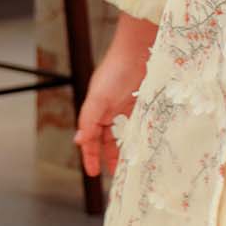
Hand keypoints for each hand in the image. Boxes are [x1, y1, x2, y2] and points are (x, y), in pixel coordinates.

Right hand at [73, 40, 150, 178]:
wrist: (139, 50)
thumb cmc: (115, 71)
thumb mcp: (98, 99)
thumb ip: (89, 121)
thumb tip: (80, 141)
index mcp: (95, 111)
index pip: (91, 139)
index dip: (90, 156)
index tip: (93, 173)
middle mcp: (111, 112)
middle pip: (109, 140)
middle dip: (111, 157)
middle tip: (118, 175)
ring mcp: (128, 109)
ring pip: (125, 136)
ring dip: (127, 150)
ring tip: (132, 166)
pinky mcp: (144, 106)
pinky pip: (140, 127)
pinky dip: (141, 138)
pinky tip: (145, 149)